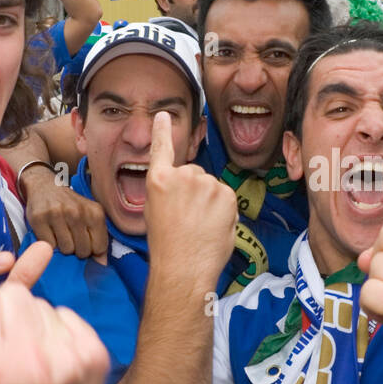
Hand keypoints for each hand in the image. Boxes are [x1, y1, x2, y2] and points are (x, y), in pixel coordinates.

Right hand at [0, 280, 108, 383]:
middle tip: (4, 349)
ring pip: (41, 303)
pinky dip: (55, 331)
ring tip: (26, 359)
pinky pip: (66, 314)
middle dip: (3, 314)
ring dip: (30, 323)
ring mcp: (69, 360)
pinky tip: (49, 360)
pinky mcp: (95, 357)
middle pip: (12, 293)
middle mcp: (30, 364)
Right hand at [24, 173, 108, 259]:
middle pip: (83, 251)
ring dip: (63, 247)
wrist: (45, 186)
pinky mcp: (39, 219)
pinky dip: (49, 244)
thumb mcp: (90, 216)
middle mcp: (77, 212)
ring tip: (61, 234)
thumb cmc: (71, 206)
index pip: (99, 248)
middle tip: (72, 239)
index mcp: (95, 212)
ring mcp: (57, 214)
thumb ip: (99, 239)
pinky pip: (49, 246)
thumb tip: (102, 265)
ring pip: (66, 250)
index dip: (93, 251)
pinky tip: (50, 232)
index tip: (86, 243)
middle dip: (78, 250)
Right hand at [143, 112, 237, 284]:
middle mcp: (182, 175)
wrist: (183, 267)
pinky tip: (213, 227)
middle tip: (187, 219)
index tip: (163, 116)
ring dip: (210, 202)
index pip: (162, 149)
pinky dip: (224, 211)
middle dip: (195, 192)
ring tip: (199, 227)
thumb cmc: (166, 246)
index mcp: (158, 180)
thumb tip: (186, 187)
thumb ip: (170, 191)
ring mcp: (205, 184)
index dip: (162, 131)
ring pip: (212, 187)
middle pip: (195, 174)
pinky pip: (227, 198)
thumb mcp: (155, 211)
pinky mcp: (226, 194)